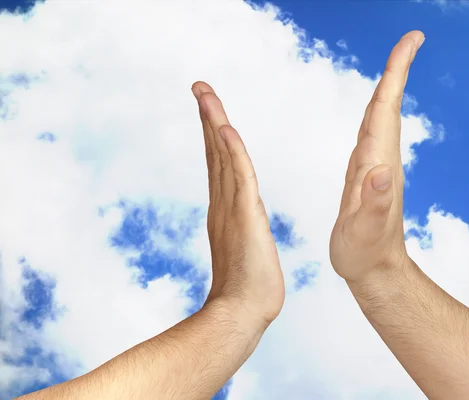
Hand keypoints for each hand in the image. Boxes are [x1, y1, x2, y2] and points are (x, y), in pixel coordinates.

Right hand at [192, 82, 283, 327]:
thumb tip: (244, 224)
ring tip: (204, 92)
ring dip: (214, 122)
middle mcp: (223, 203)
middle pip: (215, 151)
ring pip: (222, 156)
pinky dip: (230, 150)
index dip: (213, 134)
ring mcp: (231, 208)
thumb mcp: (246, 249)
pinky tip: (224, 127)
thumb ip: (241, 232)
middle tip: (199, 87)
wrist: (243, 313)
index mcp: (225, 208)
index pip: (219, 162)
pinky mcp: (244, 216)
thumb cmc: (248, 288)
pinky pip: (238, 175)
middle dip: (208, 116)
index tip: (209, 109)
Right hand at [329, 31, 424, 282]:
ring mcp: (374, 164)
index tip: (411, 41)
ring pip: (380, 116)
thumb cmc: (365, 253)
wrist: (374, 270)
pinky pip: (371, 132)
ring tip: (395, 60)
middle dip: (397, 69)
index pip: (386, 109)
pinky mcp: (365, 173)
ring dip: (388, 86)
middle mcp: (379, 158)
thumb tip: (379, 171)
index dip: (396, 74)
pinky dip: (374, 111)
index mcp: (377, 162)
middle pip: (388, 105)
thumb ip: (375, 203)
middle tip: (411, 38)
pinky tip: (375, 106)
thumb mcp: (366, 232)